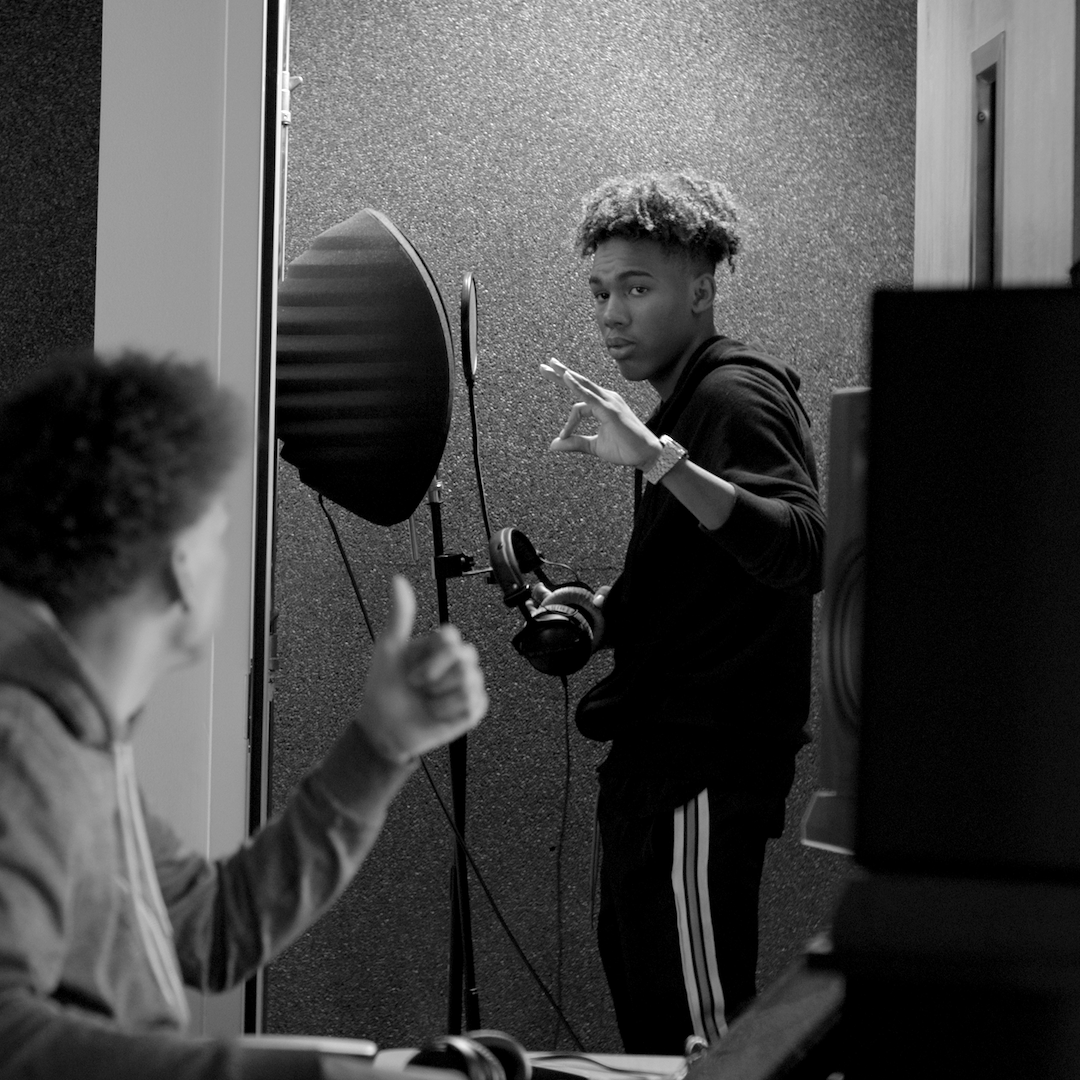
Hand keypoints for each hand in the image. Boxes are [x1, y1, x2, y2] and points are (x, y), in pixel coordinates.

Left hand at [356, 575, 487, 763]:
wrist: (385, 730)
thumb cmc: (384, 690)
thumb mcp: (389, 649)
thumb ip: (400, 614)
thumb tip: (398, 581)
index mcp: (438, 648)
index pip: (452, 638)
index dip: (432, 657)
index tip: (411, 670)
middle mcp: (454, 664)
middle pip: (465, 657)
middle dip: (436, 677)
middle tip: (418, 686)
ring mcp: (466, 686)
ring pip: (470, 682)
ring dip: (441, 698)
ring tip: (428, 701)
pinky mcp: (472, 708)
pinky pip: (474, 704)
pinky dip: (450, 712)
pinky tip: (438, 713)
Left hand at [540, 357, 661, 469]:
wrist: (646, 455)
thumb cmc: (626, 449)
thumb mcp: (595, 446)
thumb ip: (575, 443)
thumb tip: (553, 445)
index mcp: (603, 405)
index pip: (579, 404)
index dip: (569, 423)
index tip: (562, 438)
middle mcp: (607, 399)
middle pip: (581, 383)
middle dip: (562, 373)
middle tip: (545, 365)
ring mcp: (609, 402)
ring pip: (584, 385)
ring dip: (567, 375)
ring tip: (551, 366)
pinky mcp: (610, 410)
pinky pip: (590, 396)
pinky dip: (578, 387)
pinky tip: (566, 378)